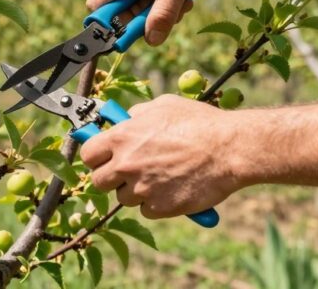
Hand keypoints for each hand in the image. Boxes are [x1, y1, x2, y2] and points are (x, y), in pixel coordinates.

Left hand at [79, 94, 241, 218]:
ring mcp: (142, 189)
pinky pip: (147, 210)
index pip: (88, 154)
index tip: (103, 157)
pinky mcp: (160, 208)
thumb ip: (136, 115)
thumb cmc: (200, 123)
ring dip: (136, 191)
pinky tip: (173, 187)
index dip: (96, 156)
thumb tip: (123, 120)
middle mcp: (126, 165)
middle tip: (128, 171)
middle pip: (99, 181)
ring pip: (124, 198)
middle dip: (111, 177)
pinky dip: (157, 203)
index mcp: (122, 137)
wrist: (229, 149)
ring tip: (161, 176)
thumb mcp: (163, 106)